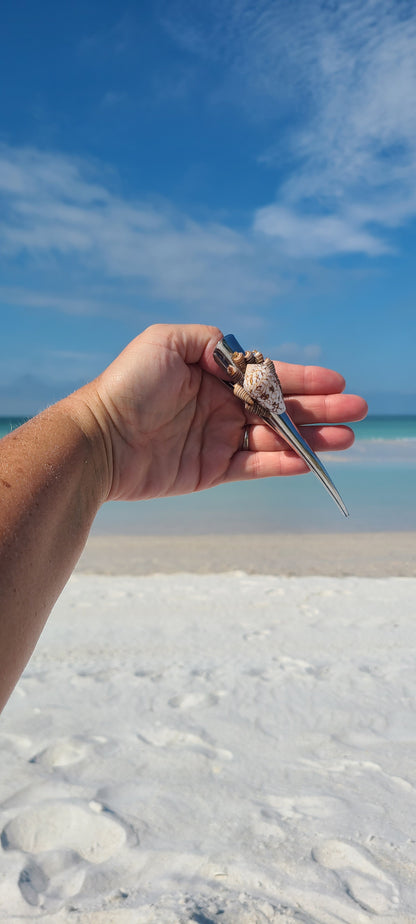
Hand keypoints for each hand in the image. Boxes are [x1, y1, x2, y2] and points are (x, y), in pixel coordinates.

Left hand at [77, 323, 366, 502]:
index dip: (303, 378)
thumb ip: (209, 341)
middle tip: (354, 410)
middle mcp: (221, 406)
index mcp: (214, 375)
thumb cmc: (127, 385)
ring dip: (310, 438)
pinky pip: (255, 465)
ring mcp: (218, 438)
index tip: (335, 380)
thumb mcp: (165, 342)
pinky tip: (306, 460)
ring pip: (274, 438)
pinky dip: (281, 463)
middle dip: (319, 407)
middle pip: (280, 408)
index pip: (267, 375)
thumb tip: (241, 356)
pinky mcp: (212, 469)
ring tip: (344, 437)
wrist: (100, 439)